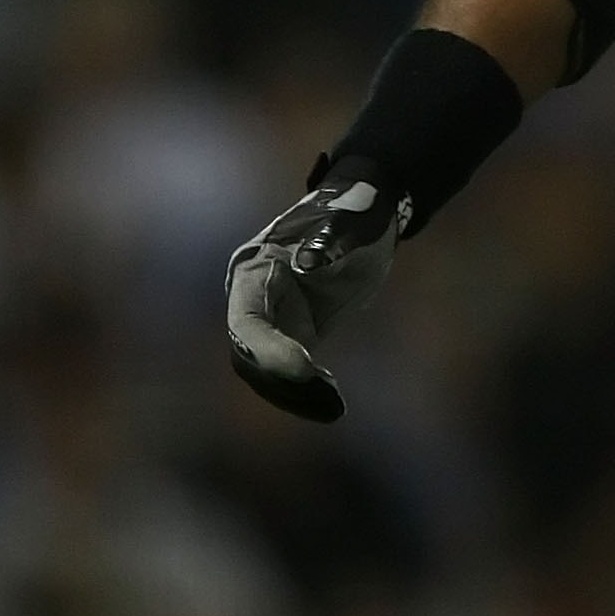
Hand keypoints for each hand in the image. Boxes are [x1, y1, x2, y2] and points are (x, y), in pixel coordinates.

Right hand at [224, 169, 408, 421]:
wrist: (366, 211)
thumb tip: (306, 264)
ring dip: (295, 393)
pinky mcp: (294, 332)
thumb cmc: (354, 209)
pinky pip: (289, 370)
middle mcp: (252, 298)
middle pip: (250, 354)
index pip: (248, 321)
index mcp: (254, 268)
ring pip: (266, 371)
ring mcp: (271, 318)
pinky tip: (331, 400)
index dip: (269, 350)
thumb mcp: (348, 221)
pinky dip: (306, 389)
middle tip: (328, 398)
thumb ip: (327, 241)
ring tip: (333, 406)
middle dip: (283, 381)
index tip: (306, 369)